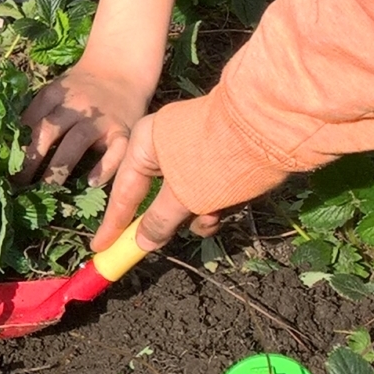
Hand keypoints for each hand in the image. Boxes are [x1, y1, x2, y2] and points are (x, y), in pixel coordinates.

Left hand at [18, 0, 178, 187]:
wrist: (121, 67)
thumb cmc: (82, 86)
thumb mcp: (56, 90)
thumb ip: (37, 112)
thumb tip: (6, 144)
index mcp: (54, 94)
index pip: (30, 121)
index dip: (15, 145)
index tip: (2, 167)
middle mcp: (76, 105)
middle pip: (48, 132)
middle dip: (30, 160)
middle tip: (17, 184)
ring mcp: (100, 119)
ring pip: (76, 142)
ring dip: (58, 168)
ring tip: (45, 191)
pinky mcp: (123, 131)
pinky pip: (115, 151)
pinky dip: (104, 167)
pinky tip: (90, 183)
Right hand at [90, 112, 220, 253]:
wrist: (272, 124)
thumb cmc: (217, 158)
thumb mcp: (185, 195)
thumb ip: (159, 221)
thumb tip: (142, 243)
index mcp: (145, 143)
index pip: (123, 192)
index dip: (113, 224)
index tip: (101, 249)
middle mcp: (163, 143)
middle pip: (155, 194)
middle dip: (167, 220)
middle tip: (158, 245)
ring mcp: (192, 148)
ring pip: (184, 195)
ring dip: (195, 214)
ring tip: (213, 220)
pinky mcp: (217, 156)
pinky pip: (204, 188)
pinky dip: (212, 204)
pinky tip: (225, 211)